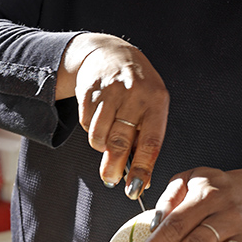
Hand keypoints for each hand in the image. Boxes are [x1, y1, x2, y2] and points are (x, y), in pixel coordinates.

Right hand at [56, 33, 168, 196]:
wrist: (110, 53)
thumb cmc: (137, 88)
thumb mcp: (151, 107)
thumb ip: (146, 140)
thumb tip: (141, 180)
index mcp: (156, 101)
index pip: (150, 142)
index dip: (142, 168)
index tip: (136, 188)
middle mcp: (134, 94)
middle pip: (119, 142)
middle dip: (113, 167)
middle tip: (110, 179)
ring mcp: (110, 91)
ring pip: (98, 136)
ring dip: (100, 145)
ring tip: (106, 139)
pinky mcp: (89, 90)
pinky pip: (85, 124)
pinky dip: (90, 129)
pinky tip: (98, 118)